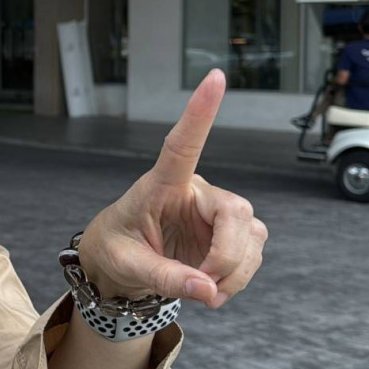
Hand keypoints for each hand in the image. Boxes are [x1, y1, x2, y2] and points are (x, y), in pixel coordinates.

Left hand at [77, 69, 267, 308]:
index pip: (181, 145)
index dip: (199, 113)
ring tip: (203, 291)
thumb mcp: (126, 265)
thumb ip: (162, 277)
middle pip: (235, 212)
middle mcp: (194, 191)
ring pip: (251, 236)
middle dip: (227, 256)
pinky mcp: (231, 234)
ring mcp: (216, 213)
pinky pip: (253, 254)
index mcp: (160, 185)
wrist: (121, 266)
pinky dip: (238, 279)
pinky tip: (213, 288)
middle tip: (206, 287)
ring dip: (234, 272)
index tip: (215, 77)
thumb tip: (207, 289)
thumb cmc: (115, 250)